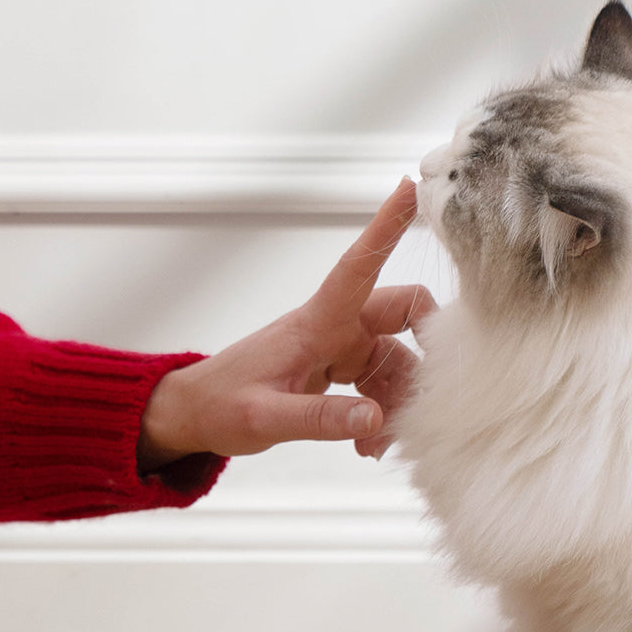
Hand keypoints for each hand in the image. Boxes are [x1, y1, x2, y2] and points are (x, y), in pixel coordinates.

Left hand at [138, 178, 435, 469]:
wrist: (195, 414)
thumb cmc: (220, 405)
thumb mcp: (264, 418)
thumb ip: (318, 420)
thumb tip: (375, 418)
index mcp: (314, 324)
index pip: (356, 267)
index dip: (385, 228)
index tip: (410, 187)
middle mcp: (333, 329)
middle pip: (400, 312)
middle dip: (427, 341)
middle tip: (436, 385)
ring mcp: (338, 350)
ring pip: (396, 358)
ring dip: (399, 399)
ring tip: (376, 444)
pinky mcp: (338, 371)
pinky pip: (379, 384)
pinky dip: (381, 413)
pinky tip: (367, 443)